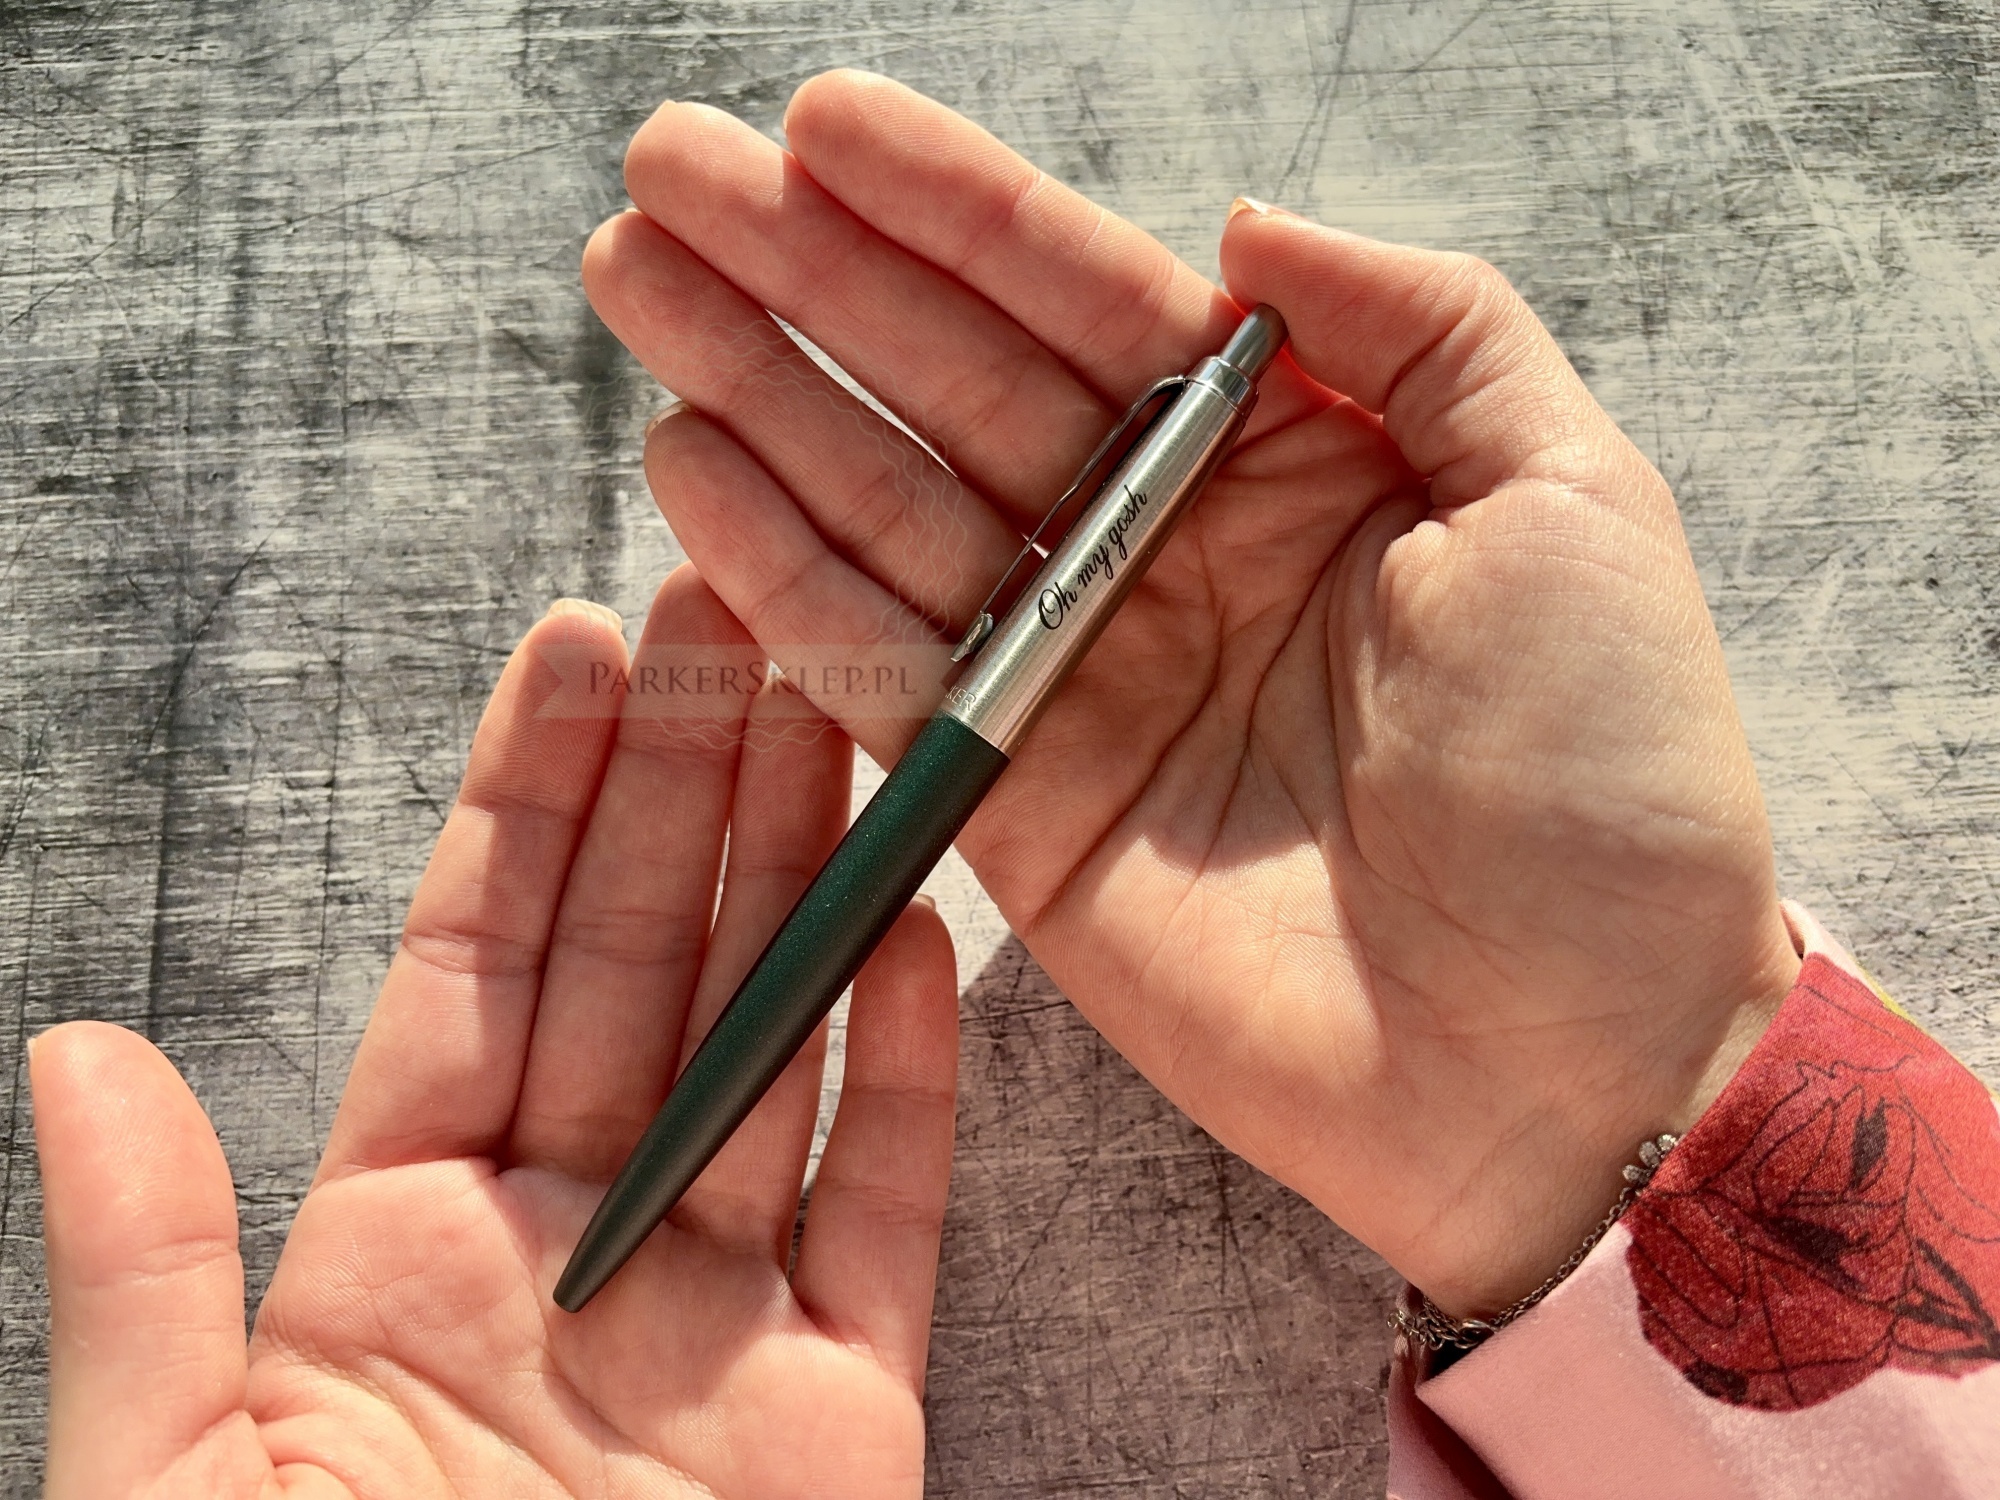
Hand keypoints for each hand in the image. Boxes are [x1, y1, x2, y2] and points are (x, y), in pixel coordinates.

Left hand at [34, 569, 957, 1496]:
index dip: (532, 803)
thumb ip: (149, 1276)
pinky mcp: (848, 1412)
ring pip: (772, 1052)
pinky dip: (912, 1078)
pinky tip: (919, 939)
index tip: (579, 654)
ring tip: (836, 714)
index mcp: (391, 1256)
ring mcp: (716, 1327)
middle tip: (735, 619)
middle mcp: (567, 1260)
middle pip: (640, 971)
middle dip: (689, 787)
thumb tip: (81, 1051)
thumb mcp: (171, 1499)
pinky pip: (890, 1215)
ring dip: (803, 879)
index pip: (478, 968)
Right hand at [580, 71, 1800, 1315]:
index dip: (952, 212)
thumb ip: (1424, 327)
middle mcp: (1161, 551)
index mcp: (1287, 460)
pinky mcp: (1016, 809)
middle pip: (951, 382)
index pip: (1088, 300)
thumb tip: (1240, 219)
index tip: (825, 124)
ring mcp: (1077, 677)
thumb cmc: (1608, 781)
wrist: (1577, 1054)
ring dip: (754, 393)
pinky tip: (684, 468)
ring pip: (883, 505)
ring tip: (633, 277)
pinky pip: (874, 671)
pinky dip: (776, 577)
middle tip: (670, 170)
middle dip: (806, 273)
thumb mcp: (1572, 498)